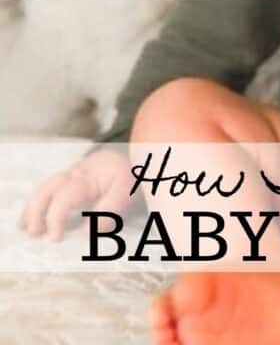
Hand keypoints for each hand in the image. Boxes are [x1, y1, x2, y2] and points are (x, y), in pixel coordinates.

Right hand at [18, 148, 134, 241]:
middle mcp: (75, 174)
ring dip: (33, 207)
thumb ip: (109, 211)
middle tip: (34, 233)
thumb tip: (85, 233)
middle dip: (37, 210)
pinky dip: (37, 202)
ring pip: (45, 186)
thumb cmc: (130, 176)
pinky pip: (49, 188)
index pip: (64, 196)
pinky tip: (30, 218)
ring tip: (25, 228)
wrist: (136, 158)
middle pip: (48, 187)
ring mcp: (71, 175)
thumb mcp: (126, 192)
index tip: (55, 239)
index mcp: (88, 177)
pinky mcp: (71, 179)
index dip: (56, 218)